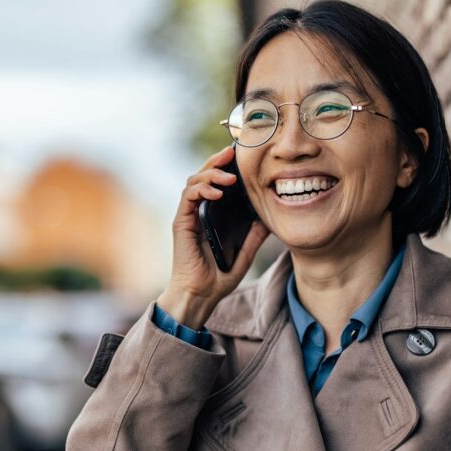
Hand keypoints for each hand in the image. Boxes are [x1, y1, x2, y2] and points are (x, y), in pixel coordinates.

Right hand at [158, 146, 269, 328]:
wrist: (200, 295)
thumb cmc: (218, 277)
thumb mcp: (244, 253)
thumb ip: (254, 237)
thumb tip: (268, 220)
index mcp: (209, 216)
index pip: (215, 183)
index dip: (224, 168)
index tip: (240, 159)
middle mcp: (196, 212)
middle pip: (202, 176)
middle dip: (216, 162)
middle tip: (232, 154)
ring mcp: (187, 216)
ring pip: (194, 182)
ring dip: (211, 174)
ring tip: (230, 178)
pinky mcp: (181, 223)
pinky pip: (188, 197)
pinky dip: (201, 190)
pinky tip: (217, 192)